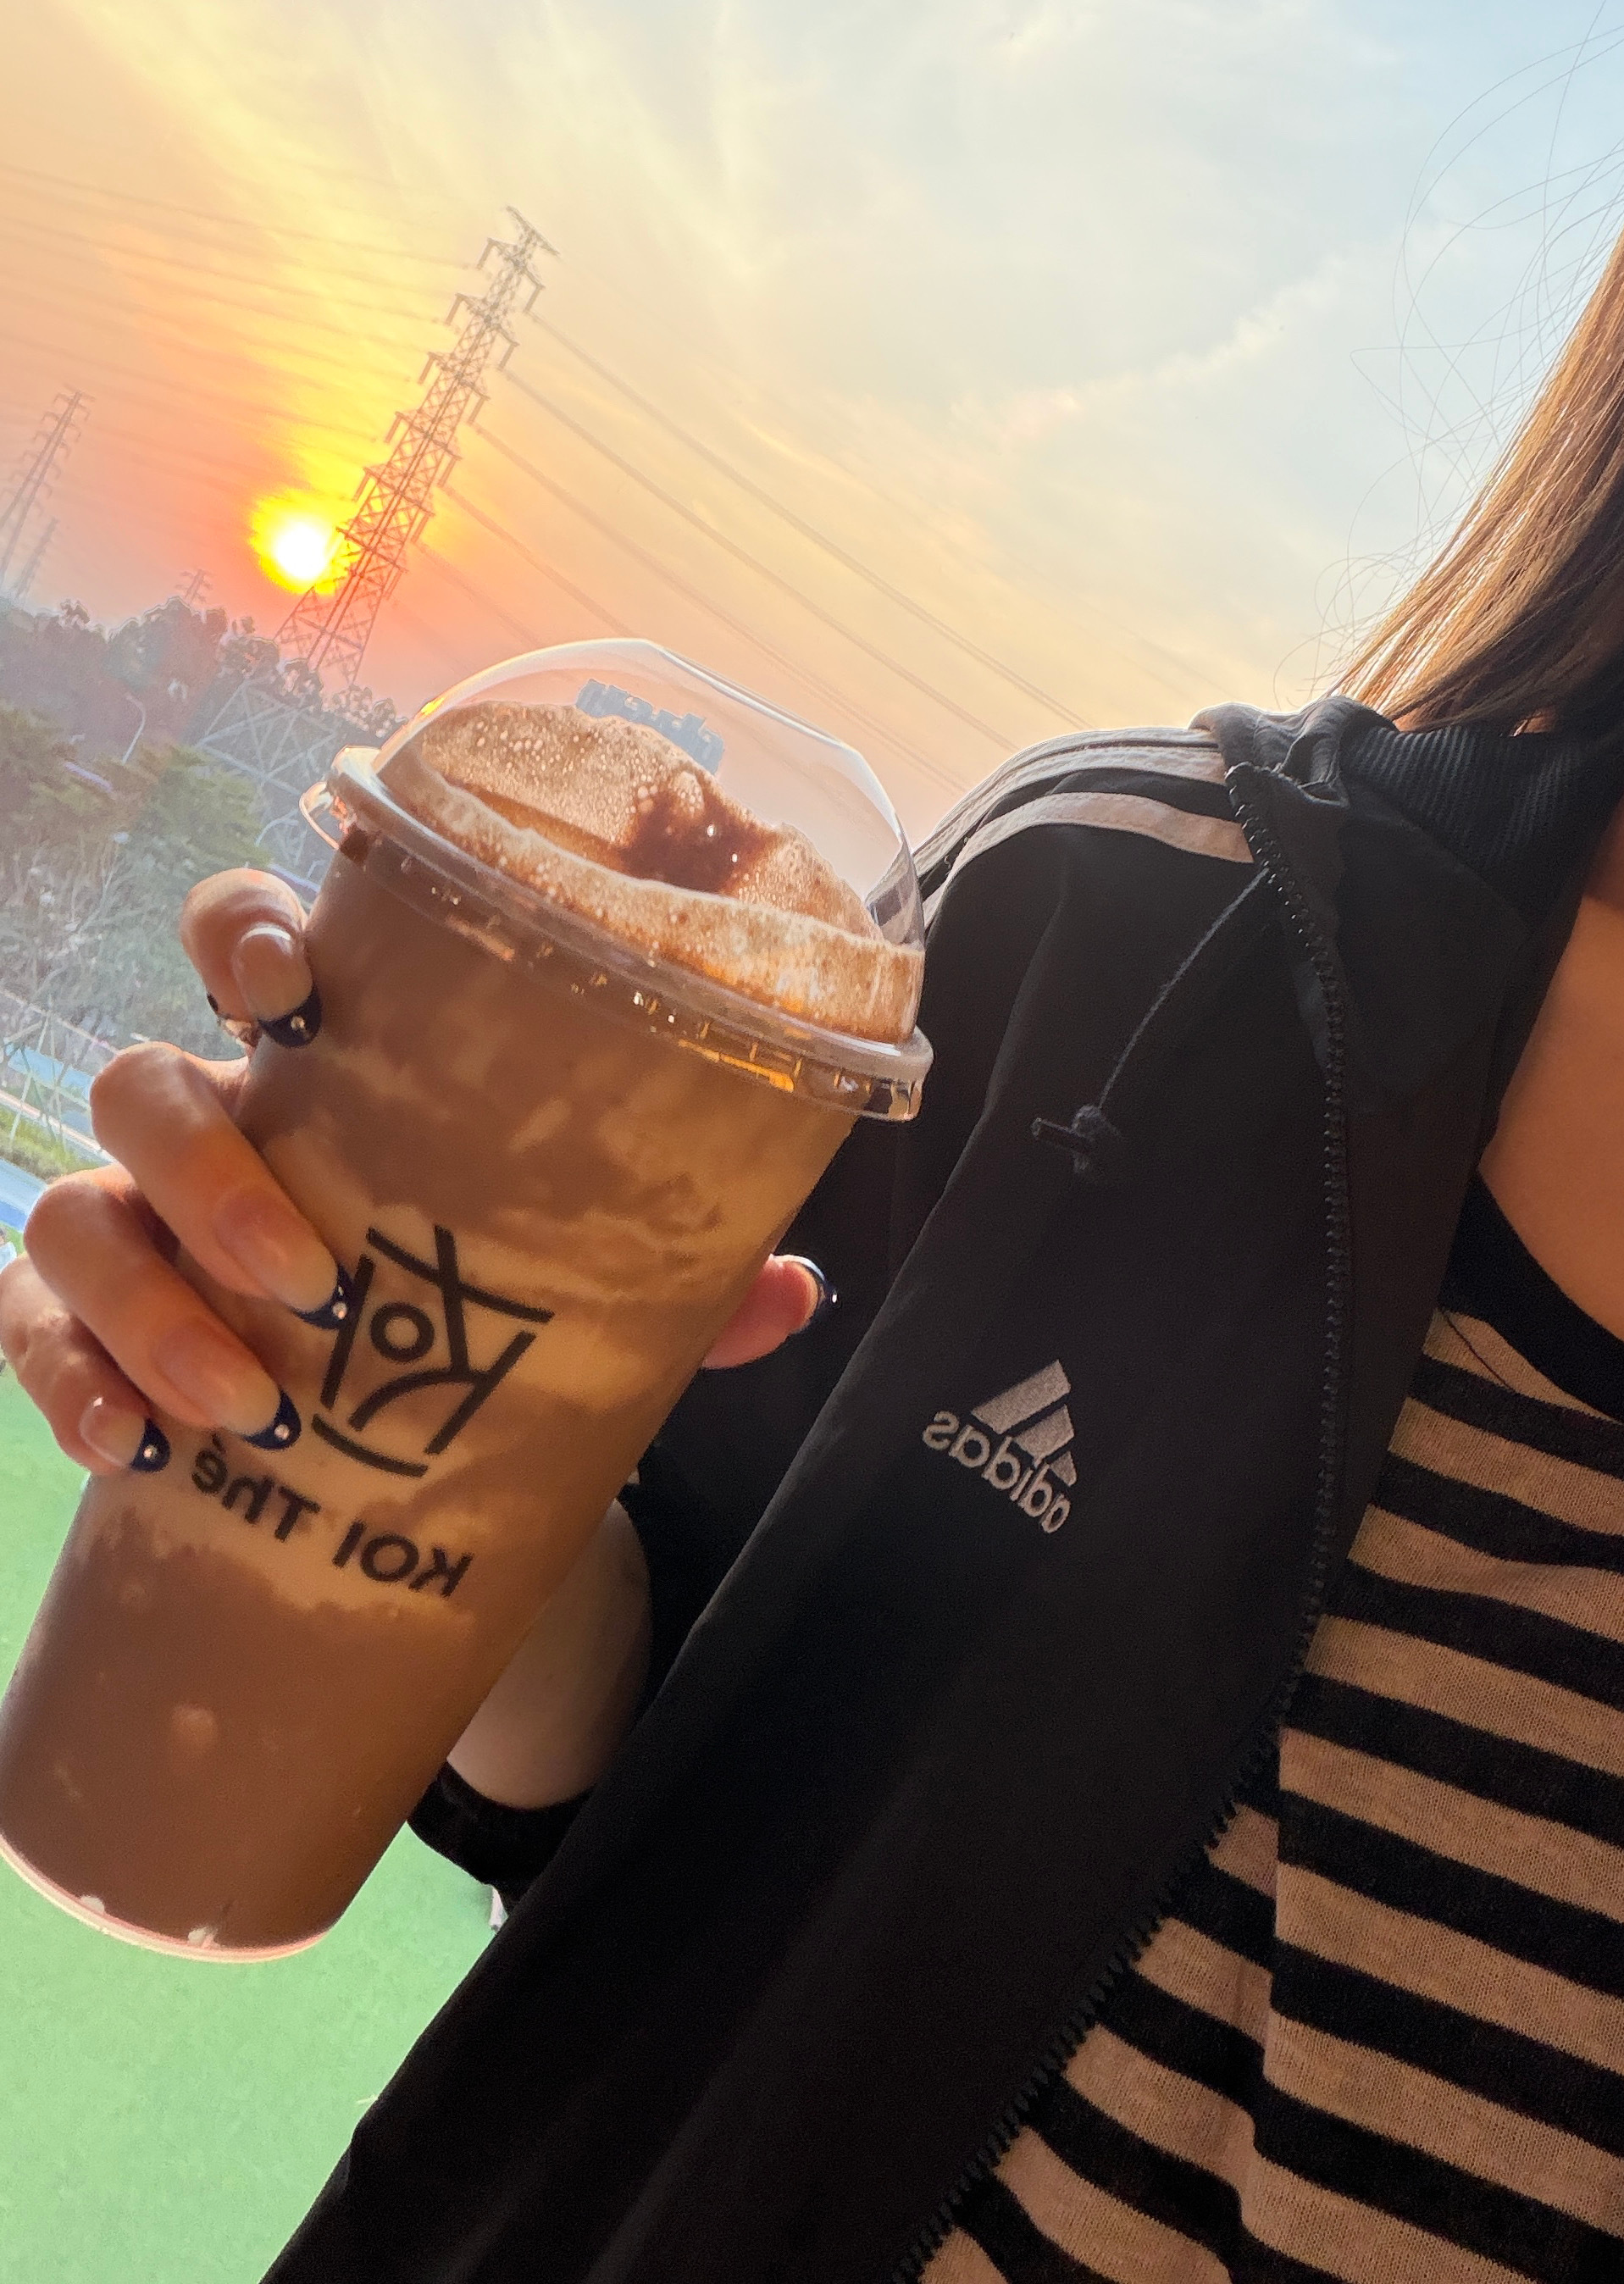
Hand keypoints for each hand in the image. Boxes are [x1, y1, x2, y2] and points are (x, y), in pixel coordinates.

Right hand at [0, 868, 829, 1474]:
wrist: (389, 1410)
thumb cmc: (477, 1283)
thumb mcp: (581, 1273)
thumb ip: (673, 1271)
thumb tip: (793, 1289)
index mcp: (328, 1061)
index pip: (247, 938)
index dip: (239, 932)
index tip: (286, 983)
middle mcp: (216, 1120)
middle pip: (142, 1079)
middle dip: (207, 1165)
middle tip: (309, 1275)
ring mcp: (135, 1221)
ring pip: (71, 1209)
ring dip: (146, 1302)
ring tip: (254, 1404)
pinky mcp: (81, 1325)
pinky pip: (29, 1332)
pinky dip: (70, 1385)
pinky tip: (139, 1446)